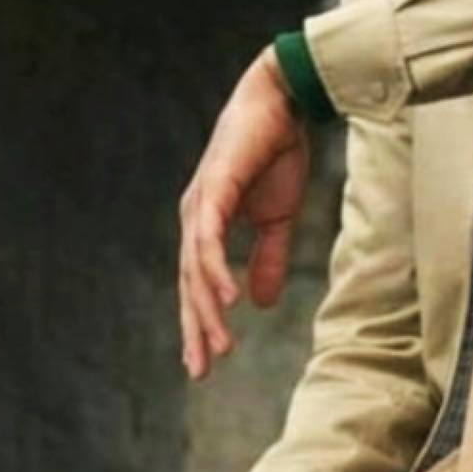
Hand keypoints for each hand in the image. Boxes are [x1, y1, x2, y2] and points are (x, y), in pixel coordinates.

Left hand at [178, 46, 310, 377]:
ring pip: (196, 269)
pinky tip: (227, 299)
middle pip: (189, 284)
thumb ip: (268, 258)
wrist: (283, 102)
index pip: (197, 283)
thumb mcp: (277, 216)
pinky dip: (216, 270)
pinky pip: (210, 239)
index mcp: (207, 224)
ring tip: (219, 346)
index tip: (205, 361)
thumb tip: (261, 303)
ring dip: (207, 310)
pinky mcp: (214, 189)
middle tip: (201, 370)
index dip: (200, 322)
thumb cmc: (277, 152)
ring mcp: (200, 203)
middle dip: (195, 328)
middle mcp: (195, 217)